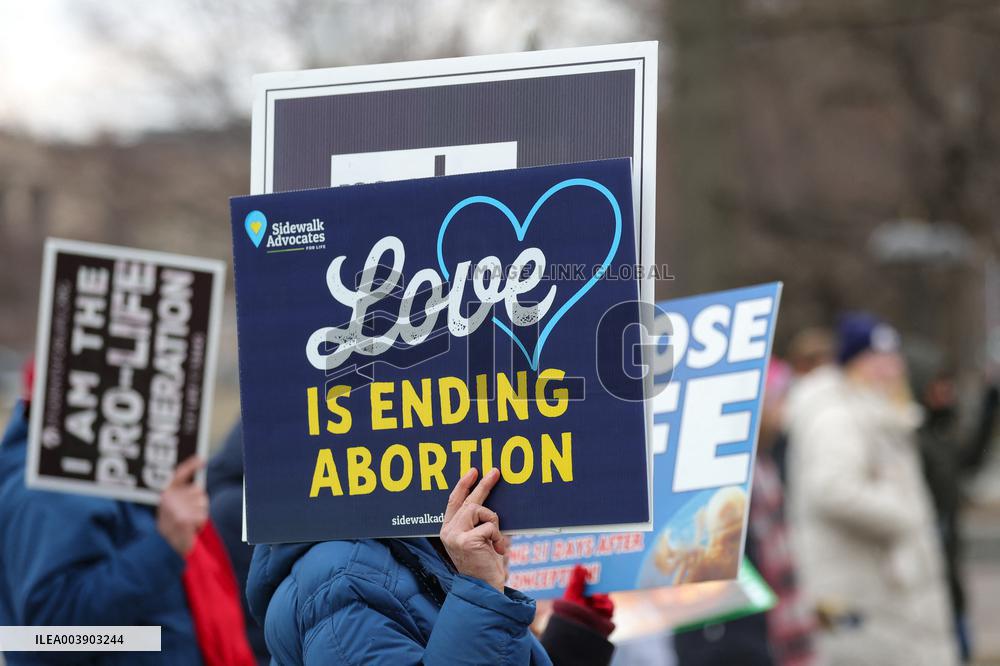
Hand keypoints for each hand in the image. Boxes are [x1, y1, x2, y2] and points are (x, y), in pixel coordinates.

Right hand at [157, 456, 207, 555]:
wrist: (163, 549)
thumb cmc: (171, 526)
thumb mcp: (172, 508)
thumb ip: (182, 496)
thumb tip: (198, 486)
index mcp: (166, 494)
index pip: (179, 474)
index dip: (191, 465)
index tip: (201, 460)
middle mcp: (169, 498)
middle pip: (199, 491)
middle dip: (199, 504)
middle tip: (188, 516)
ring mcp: (175, 508)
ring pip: (203, 504)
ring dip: (200, 514)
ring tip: (188, 523)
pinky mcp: (183, 519)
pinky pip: (203, 516)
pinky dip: (200, 524)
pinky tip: (190, 529)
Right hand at [440, 467, 506, 591]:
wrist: (484, 589)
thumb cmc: (484, 565)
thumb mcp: (478, 540)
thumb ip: (477, 523)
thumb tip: (487, 499)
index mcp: (448, 530)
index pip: (453, 501)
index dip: (463, 485)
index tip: (473, 471)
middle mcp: (448, 532)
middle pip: (467, 501)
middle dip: (483, 485)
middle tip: (495, 472)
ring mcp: (455, 536)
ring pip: (479, 510)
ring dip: (494, 523)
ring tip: (496, 541)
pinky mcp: (466, 541)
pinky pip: (489, 526)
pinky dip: (498, 537)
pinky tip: (497, 550)